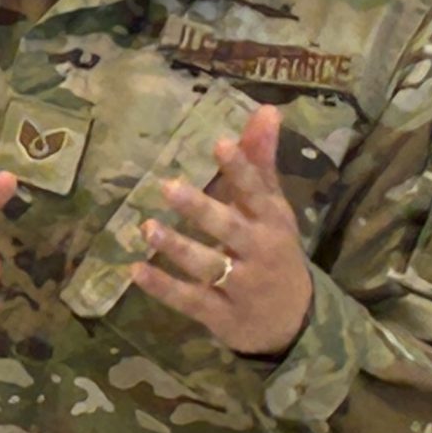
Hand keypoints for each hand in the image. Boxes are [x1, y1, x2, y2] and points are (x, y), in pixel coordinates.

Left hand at [133, 104, 313, 357]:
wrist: (295, 323)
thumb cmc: (275, 253)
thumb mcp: (273, 210)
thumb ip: (262, 162)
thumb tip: (267, 110)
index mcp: (272, 222)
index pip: (257, 192)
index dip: (241, 169)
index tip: (219, 143)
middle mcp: (258, 253)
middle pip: (229, 228)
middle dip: (201, 208)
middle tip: (168, 187)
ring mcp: (240, 287)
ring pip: (207, 265)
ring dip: (177, 247)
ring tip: (147, 228)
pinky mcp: (221, 315)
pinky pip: (190, 300)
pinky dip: (163, 288)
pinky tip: (136, 270)